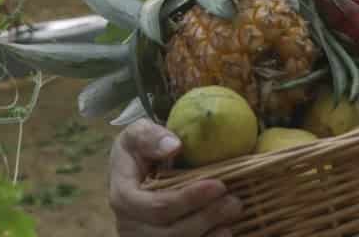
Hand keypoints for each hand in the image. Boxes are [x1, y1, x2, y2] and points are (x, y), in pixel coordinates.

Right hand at [109, 118, 242, 235]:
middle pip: (169, 234)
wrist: (135, 164)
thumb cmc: (140, 146)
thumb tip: (173, 146)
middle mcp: (129, 225)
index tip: (218, 185)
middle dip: (205, 219)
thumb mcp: (139, 131)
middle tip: (234, 202)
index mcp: (123, 196)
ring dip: (207, 235)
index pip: (158, 207)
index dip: (188, 199)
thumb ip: (150, 136)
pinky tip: (224, 232)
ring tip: (232, 216)